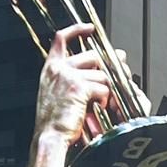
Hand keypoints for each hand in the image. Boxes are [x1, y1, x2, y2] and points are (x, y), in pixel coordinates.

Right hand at [33, 24, 115, 144]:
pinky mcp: (78, 87)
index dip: (77, 30)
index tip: (89, 29)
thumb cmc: (55, 122)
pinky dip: (105, 100)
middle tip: (116, 79)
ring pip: (101, 75)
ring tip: (98, 104)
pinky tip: (96, 109)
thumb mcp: (59, 94)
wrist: (49, 137)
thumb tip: (99, 69)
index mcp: (51, 69)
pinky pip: (103, 88)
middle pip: (93, 56)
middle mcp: (58, 68)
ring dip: (105, 91)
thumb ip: (74, 78)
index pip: (61, 38)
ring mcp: (68, 76)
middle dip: (108, 69)